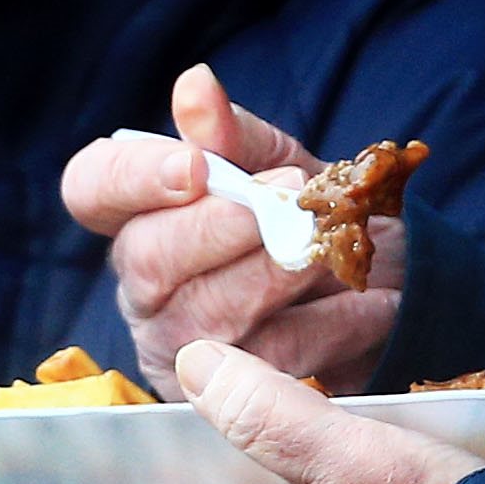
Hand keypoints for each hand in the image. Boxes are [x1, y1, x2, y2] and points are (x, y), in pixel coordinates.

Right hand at [58, 64, 400, 397]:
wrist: (391, 290)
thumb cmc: (319, 219)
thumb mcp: (284, 165)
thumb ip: (235, 136)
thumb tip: (195, 85)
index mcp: (141, 214)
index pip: (92, 188)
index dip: (131, 178)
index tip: (194, 165)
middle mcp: (143, 283)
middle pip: (145, 257)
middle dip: (219, 227)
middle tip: (286, 199)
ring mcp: (180, 345)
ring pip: (204, 313)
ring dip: (275, 271)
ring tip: (330, 245)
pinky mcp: (229, 398)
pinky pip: (268, 359)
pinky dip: (330, 324)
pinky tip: (370, 304)